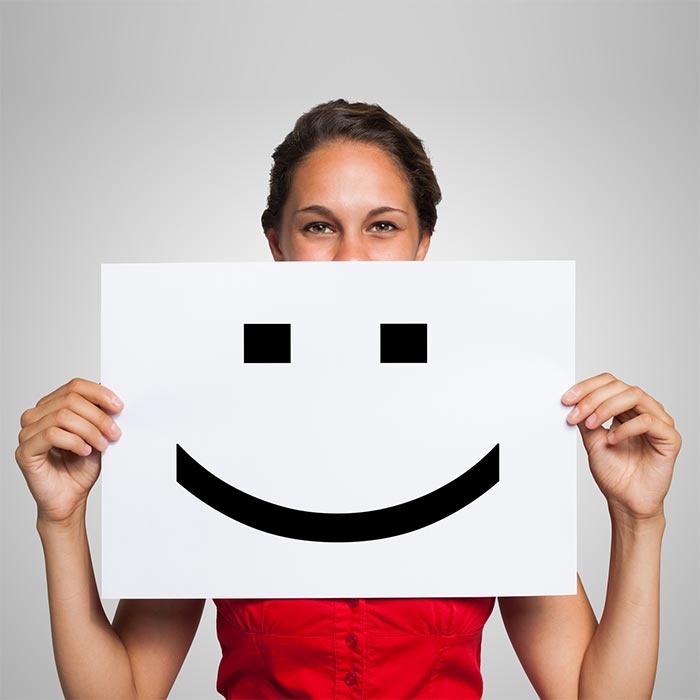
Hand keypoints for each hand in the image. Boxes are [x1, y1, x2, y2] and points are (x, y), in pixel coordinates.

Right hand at [15, 377, 123, 525]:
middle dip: (98, 416)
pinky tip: (85, 451)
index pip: (75, 386)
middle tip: (114, 433)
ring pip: (63, 416)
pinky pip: (52, 435)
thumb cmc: (80, 468)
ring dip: (89, 430)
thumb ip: (99, 416)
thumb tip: (112, 399)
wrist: (70, 498)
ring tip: (101, 445)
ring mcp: (27, 433)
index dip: (99, 393)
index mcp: (52, 407)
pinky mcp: (25, 451)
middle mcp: (36, 416)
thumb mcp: (97, 435)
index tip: (118, 406)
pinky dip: (75, 442)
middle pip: (71, 400)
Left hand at [561, 372, 680, 520]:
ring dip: (607, 407)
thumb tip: (572, 400)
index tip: (566, 399)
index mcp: (626, 409)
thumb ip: (585, 418)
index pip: (609, 383)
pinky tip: (613, 439)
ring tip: (592, 425)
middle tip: (576, 414)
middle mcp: (643, 411)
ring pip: (635, 396)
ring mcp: (659, 422)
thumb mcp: (591, 439)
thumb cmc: (614, 473)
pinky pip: (648, 420)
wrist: (625, 501)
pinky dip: (626, 427)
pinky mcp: (670, 438)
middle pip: (620, 386)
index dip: (587, 387)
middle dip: (592, 398)